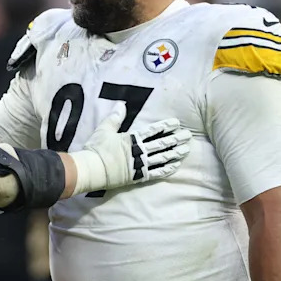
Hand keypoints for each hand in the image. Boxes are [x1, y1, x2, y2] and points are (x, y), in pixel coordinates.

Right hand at [69, 106, 190, 192]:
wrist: (92, 169)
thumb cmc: (97, 148)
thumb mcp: (105, 128)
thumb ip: (115, 117)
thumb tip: (122, 104)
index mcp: (132, 138)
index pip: (153, 130)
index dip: (166, 126)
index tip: (177, 123)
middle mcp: (140, 151)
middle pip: (162, 143)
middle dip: (176, 139)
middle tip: (188, 136)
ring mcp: (140, 164)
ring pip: (162, 158)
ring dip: (175, 153)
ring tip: (186, 150)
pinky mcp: (139, 176)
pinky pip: (156, 173)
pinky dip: (167, 169)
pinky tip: (175, 166)